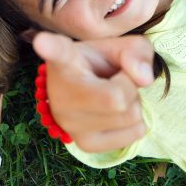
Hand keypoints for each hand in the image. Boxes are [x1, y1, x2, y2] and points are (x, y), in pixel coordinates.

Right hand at [32, 32, 155, 152]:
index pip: (59, 53)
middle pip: (117, 98)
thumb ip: (136, 52)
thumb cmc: (100, 64)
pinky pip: (134, 134)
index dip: (51, 47)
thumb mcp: (119, 47)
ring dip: (133, 103)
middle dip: (130, 86)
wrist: (81, 90)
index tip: (41, 41)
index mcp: (66, 61)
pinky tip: (115, 112)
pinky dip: (135, 122)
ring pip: (131, 116)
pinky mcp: (85, 145)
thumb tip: (144, 80)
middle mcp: (62, 95)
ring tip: (114, 94)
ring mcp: (70, 124)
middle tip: (117, 78)